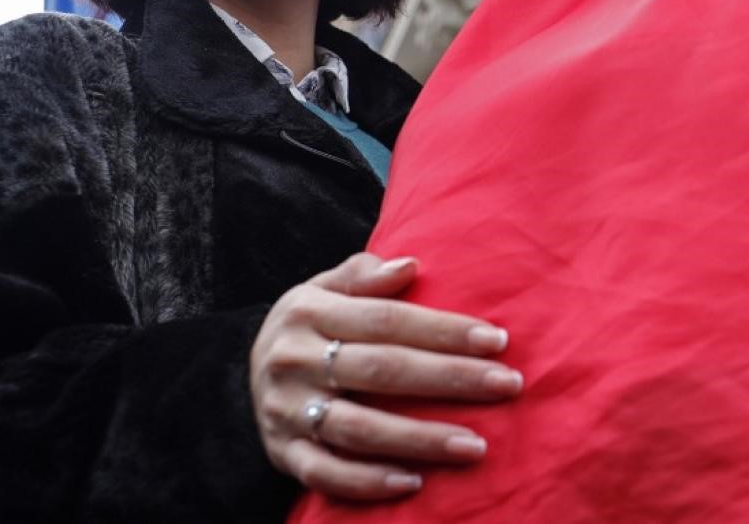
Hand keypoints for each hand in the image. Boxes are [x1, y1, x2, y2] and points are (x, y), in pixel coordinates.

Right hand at [250, 252, 520, 500]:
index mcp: (308, 312)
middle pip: (383, 370)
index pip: (387, 319)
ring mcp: (287, 411)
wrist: (241, 373)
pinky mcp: (283, 454)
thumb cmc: (306, 327)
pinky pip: (326, 474)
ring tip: (476, 445)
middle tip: (507, 385)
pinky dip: (369, 482)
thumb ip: (362, 276)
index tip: (497, 340)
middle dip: (451, 378)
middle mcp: (295, 361)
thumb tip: (409, 266)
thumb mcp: (322, 288)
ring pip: (360, 429)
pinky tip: (415, 483)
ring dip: (421, 439)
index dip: (444, 330)